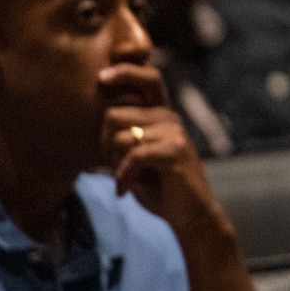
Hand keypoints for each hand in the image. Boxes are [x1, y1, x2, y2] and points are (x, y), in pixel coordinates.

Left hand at [99, 65, 231, 245]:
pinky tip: (125, 190)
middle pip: (114, 114)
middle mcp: (169, 118)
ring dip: (114, 164)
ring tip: (123, 179)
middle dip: (104, 145)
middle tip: (113, 166)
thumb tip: (97, 121)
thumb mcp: (138, 159)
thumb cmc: (161, 189)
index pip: (143, 79)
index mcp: (161, 115)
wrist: (192, 216)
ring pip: (121, 137)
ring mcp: (174, 133)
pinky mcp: (174, 151)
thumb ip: (124, 138)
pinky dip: (123, 175)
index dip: (123, 74)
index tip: (102, 77)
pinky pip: (133, 155)